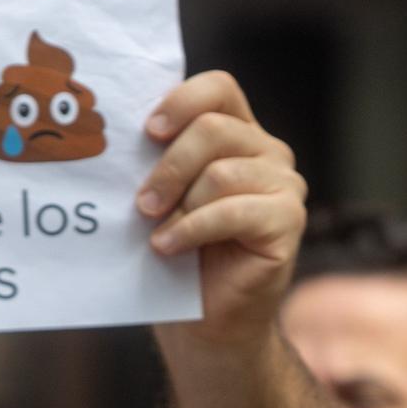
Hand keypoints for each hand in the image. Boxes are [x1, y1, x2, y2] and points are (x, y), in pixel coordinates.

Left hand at [136, 72, 307, 344]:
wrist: (209, 319)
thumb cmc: (181, 252)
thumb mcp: (165, 194)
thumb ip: (159, 158)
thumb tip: (116, 132)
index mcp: (239, 134)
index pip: (219, 88)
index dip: (182, 100)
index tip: (148, 132)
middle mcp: (269, 153)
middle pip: (214, 129)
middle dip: (169, 166)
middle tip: (142, 203)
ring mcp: (285, 186)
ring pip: (221, 172)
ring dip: (179, 204)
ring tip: (157, 230)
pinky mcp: (289, 221)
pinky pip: (233, 211)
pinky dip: (193, 229)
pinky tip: (169, 247)